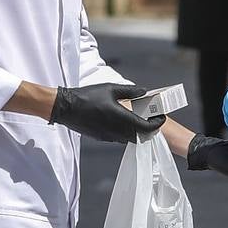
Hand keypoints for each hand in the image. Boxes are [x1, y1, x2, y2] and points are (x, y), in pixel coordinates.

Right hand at [48, 83, 164, 143]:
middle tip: (152, 117)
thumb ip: (130, 91)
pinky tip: (122, 120)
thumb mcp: (110, 89)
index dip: (157, 123)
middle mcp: (117, 131)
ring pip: (129, 138)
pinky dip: (126, 131)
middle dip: (149, 128)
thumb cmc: (87, 97)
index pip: (147, 128)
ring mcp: (109, 137)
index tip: (161, 117)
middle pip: (140, 136)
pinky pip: (119, 137)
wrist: (66, 108)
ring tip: (138, 117)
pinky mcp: (101, 137)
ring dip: (137, 130)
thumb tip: (144, 92)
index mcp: (122, 119)